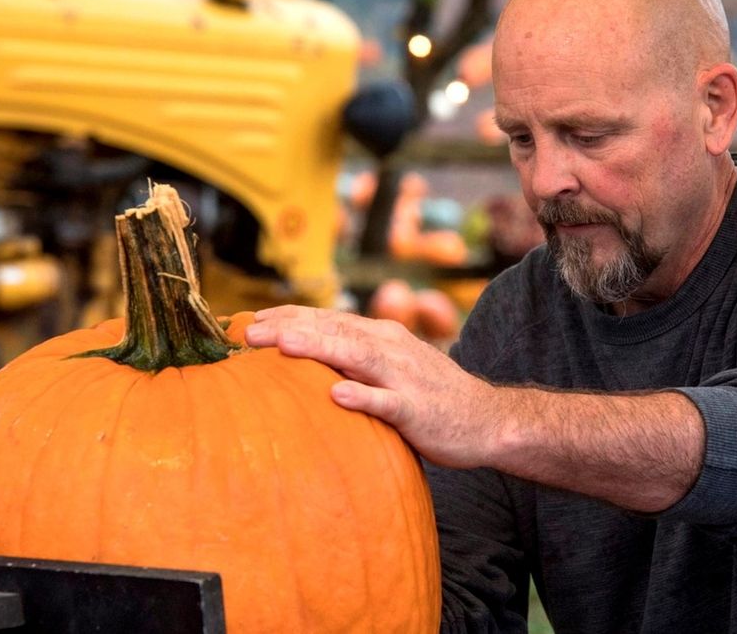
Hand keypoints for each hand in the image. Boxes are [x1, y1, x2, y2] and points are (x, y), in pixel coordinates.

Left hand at [244, 305, 501, 468]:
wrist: (488, 419)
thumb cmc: (431, 396)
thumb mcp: (392, 367)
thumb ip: (355, 360)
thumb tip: (308, 358)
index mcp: (381, 336)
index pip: (328, 320)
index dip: (290, 317)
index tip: (251, 320)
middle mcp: (390, 348)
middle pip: (334, 332)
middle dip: (290, 328)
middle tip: (248, 332)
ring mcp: (404, 377)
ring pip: (356, 357)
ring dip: (318, 349)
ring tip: (282, 346)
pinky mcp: (417, 409)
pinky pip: (387, 402)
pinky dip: (363, 396)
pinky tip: (338, 395)